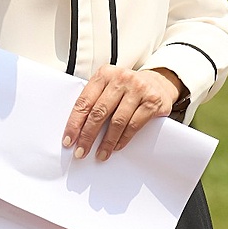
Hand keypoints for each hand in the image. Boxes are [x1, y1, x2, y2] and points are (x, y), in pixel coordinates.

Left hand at [64, 65, 183, 160]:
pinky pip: (133, 125)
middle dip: (87, 136)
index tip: (68, 140)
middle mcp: (121, 79)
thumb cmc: (128, 89)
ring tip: (100, 154)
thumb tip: (77, 130)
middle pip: (99, 112)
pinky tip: (116, 146)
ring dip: (106, 142)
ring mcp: (138, 89)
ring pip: (117, 121)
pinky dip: (123, 139)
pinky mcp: (152, 101)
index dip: (74, 123)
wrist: (159, 83)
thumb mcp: (110, 87)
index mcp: (105, 74)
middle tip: (81, 151)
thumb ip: (96, 100)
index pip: (84, 101)